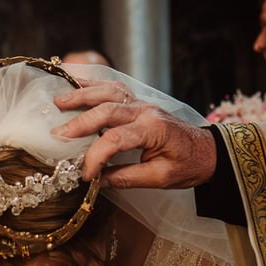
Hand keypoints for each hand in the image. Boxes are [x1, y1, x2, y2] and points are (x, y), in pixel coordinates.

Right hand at [53, 84, 216, 188]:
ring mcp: (142, 103)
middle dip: (79, 122)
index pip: (116, 139)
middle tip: (57, 134)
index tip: (84, 174)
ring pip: (108, 92)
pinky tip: (76, 84)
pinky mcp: (139, 102)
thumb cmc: (189, 165)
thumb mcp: (161, 178)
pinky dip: (93, 85)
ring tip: (59, 101)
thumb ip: (127, 178)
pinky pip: (114, 88)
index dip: (96, 157)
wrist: (208, 151)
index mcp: (154, 130)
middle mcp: (146, 111)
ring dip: (82, 95)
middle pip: (107, 110)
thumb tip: (97, 180)